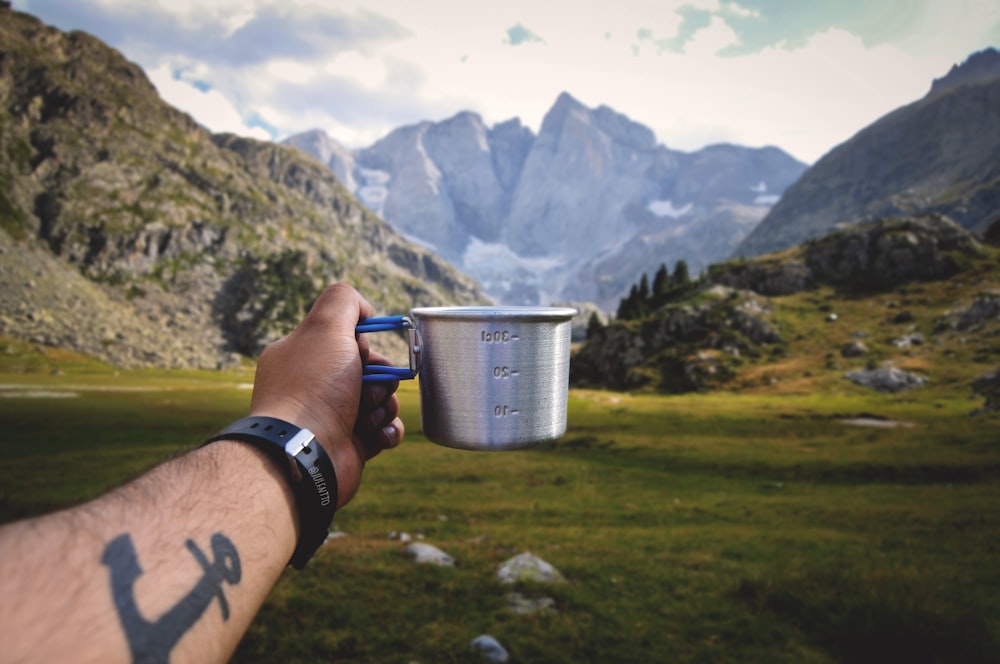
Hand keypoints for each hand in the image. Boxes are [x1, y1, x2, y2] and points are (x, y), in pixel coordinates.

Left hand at [248, 284, 403, 507]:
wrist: (306, 454)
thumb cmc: (313, 389)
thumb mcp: (325, 327)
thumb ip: (343, 300)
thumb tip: (363, 309)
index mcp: (300, 355)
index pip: (343, 337)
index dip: (362, 342)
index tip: (360, 351)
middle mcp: (312, 385)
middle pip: (369, 368)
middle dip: (381, 376)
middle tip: (370, 388)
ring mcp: (331, 416)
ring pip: (380, 399)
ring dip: (385, 405)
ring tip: (370, 417)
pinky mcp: (349, 445)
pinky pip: (383, 430)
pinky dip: (387, 430)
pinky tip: (379, 435)